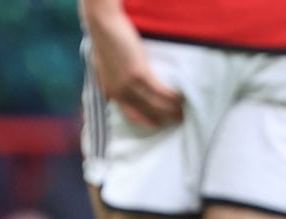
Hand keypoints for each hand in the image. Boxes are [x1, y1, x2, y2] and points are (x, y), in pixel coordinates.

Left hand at [86, 5, 182, 126]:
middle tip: (177, 121)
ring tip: (184, 113)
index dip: (146, 122)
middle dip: (163, 119)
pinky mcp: (139, 74)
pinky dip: (172, 97)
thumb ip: (108, 84)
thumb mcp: (101, 70)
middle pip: (146, 113)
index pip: (131, 116)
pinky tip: (183, 98)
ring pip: (155, 105)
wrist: (103, 27)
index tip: (159, 125)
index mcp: (112, 93)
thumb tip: (112, 96)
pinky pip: (160, 92)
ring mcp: (129, 86)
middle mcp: (120, 94)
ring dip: (172, 110)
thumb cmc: (104, 43)